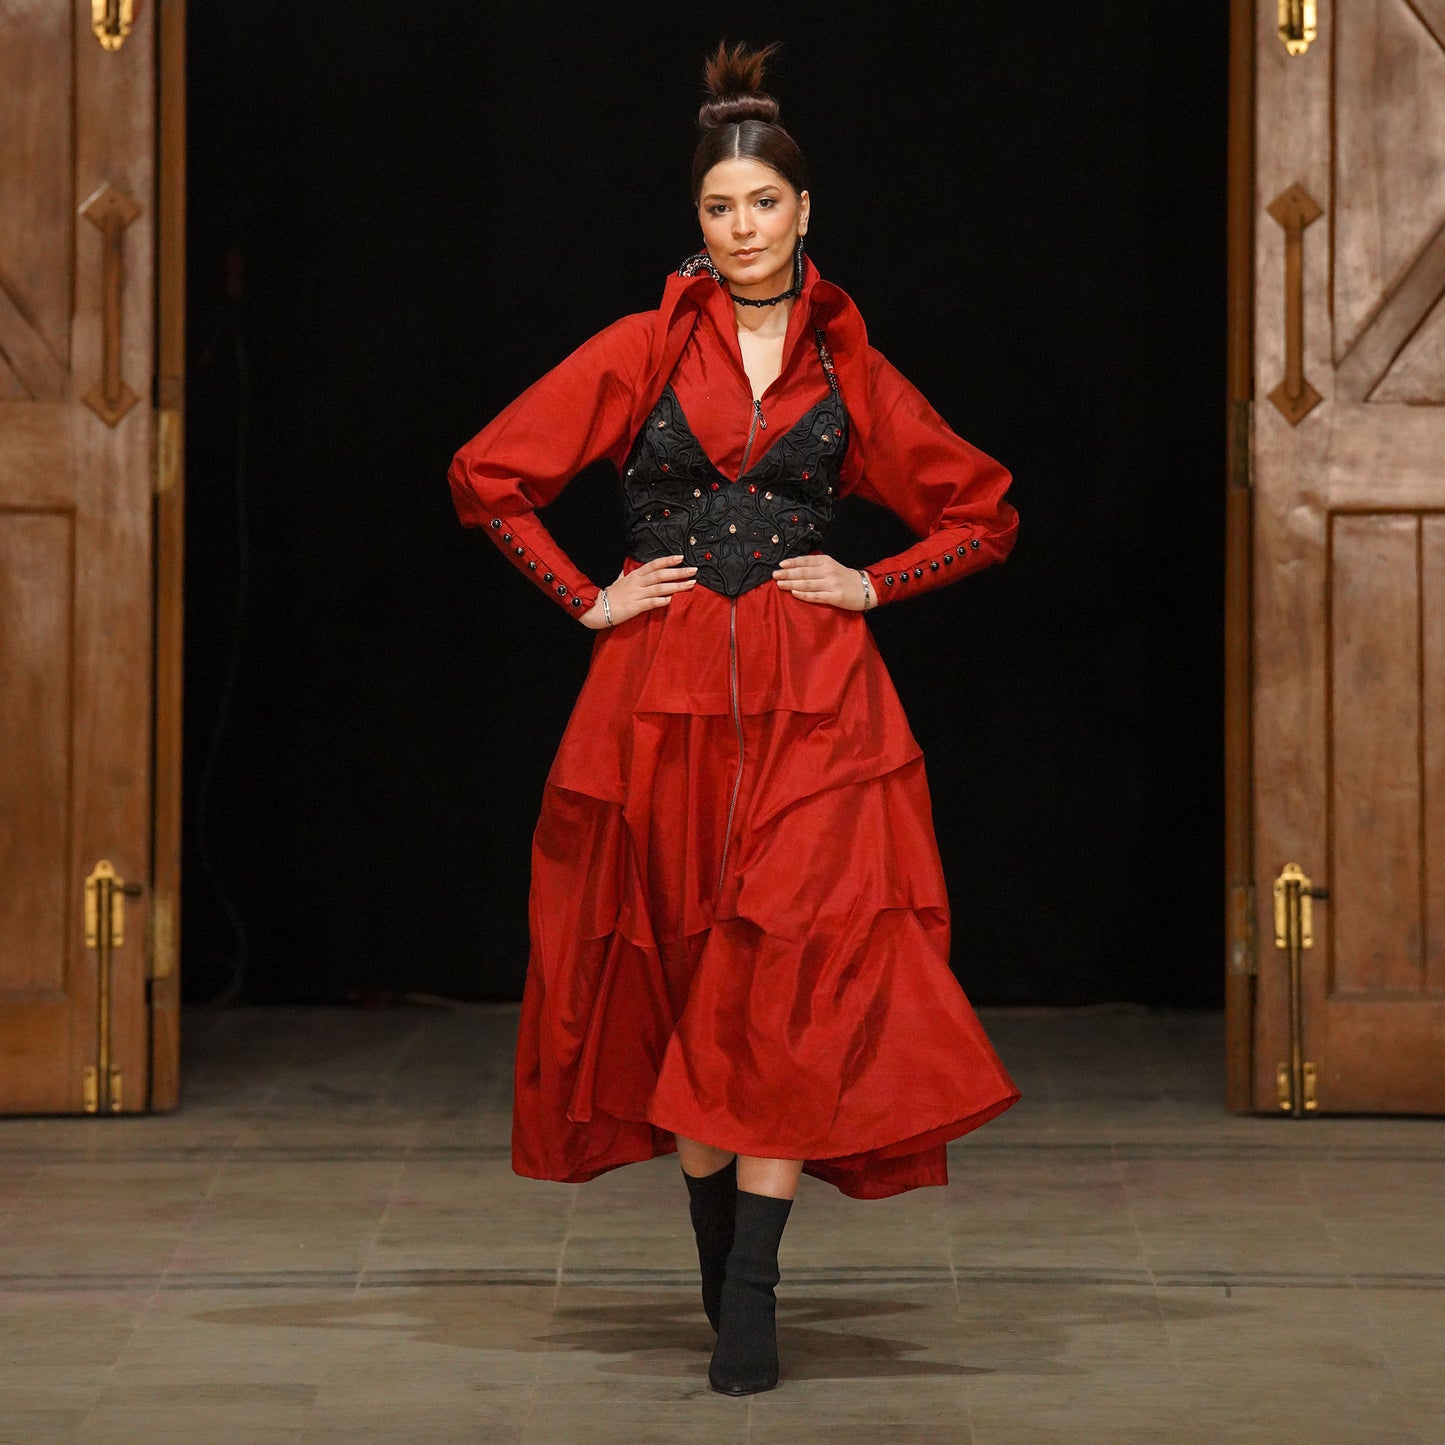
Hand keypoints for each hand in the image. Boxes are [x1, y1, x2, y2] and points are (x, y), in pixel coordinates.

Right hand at [580, 555, 697, 628]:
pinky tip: (672, 600)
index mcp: (635, 575)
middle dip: (678, 572)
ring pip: (660, 588)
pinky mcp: (635, 607)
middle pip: (661, 575)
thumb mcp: (621, 580)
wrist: (598, 608)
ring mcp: (637, 594)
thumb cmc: (611, 595)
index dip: (668, 560)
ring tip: (690, 584)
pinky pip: (651, 602)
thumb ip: (632, 575)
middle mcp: (637, 582)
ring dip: (676, 586)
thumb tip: (637, 568)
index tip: (681, 558)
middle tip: (693, 570)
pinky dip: (662, 600)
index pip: (654, 564)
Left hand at [772, 554, 875, 609]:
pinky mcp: (834, 597)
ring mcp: (831, 584)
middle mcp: (828, 571)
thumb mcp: (831, 566)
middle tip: (774, 575)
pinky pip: (816, 596)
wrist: (865, 588)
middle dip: (787, 573)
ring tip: (780, 584)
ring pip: (808, 584)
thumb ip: (815, 565)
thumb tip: (794, 566)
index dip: (792, 563)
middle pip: (804, 572)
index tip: (780, 564)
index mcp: (826, 562)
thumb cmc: (844, 577)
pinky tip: (794, 593)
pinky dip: (804, 595)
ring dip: (792, 584)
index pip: (806, 561)